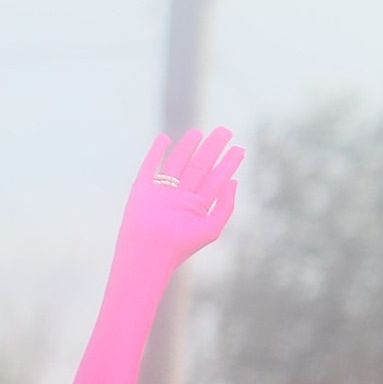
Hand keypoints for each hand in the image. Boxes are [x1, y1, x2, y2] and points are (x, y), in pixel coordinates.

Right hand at [114, 124, 243, 271]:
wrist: (150, 252)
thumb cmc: (180, 246)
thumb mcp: (211, 228)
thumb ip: (225, 206)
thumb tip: (234, 181)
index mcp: (197, 207)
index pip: (216, 179)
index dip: (228, 163)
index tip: (239, 148)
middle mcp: (181, 197)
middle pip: (199, 167)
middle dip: (212, 149)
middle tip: (225, 131)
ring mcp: (162, 192)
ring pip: (177, 163)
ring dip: (187, 147)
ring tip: (198, 132)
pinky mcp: (143, 190)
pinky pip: (150, 166)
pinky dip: (155, 152)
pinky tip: (164, 138)